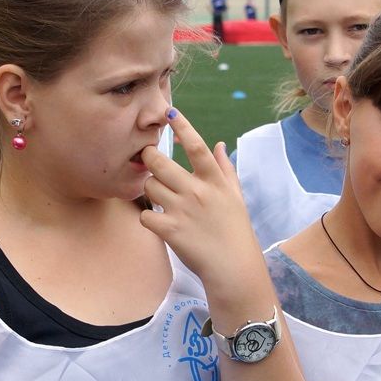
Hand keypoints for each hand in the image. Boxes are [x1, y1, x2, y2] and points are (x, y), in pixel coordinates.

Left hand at [139, 108, 257, 284]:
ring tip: (160, 197)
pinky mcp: (170, 230)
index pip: (197, 147)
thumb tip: (219, 145)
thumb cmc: (235, 231)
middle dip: (149, 157)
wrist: (233, 267)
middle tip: (149, 160)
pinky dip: (147, 218)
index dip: (183, 127)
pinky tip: (158, 222)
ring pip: (149, 186)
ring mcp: (182, 210)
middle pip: (159, 162)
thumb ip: (225, 169)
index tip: (171, 113)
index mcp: (214, 181)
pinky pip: (145, 214)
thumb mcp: (236, 197)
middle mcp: (197, 192)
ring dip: (150, 189)